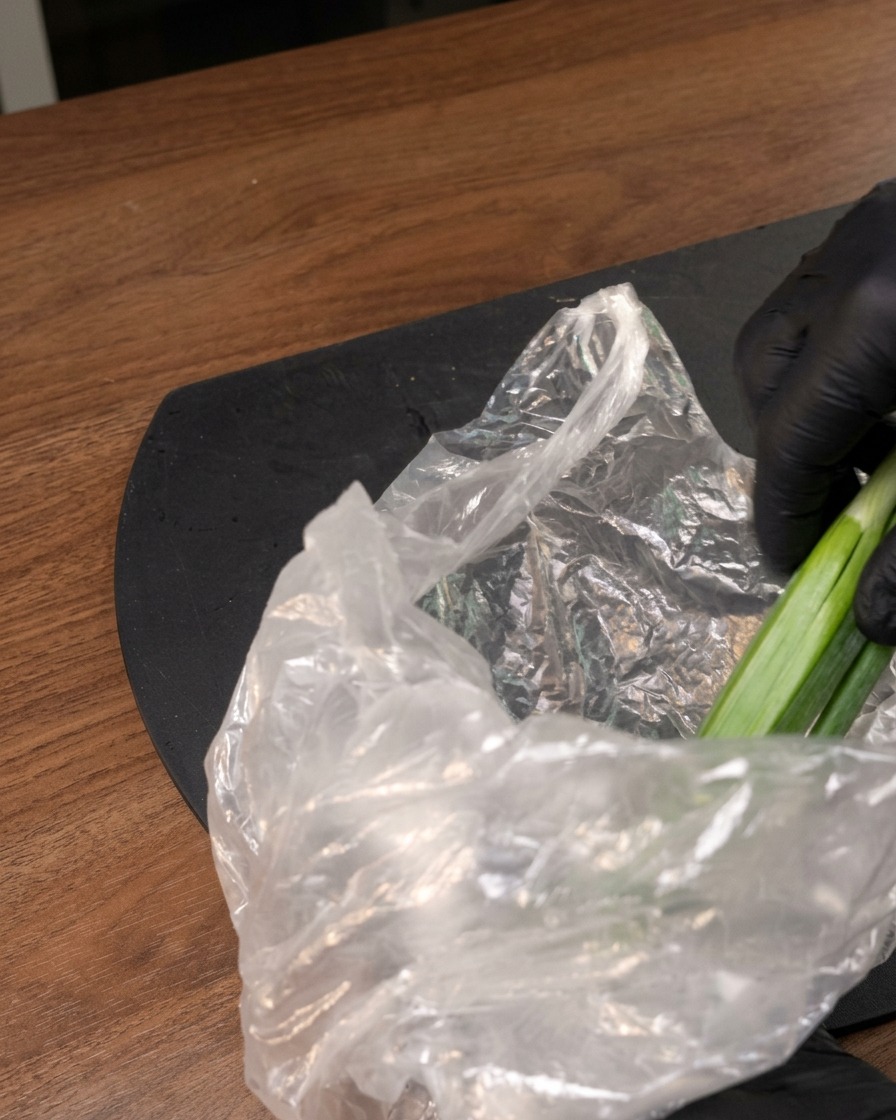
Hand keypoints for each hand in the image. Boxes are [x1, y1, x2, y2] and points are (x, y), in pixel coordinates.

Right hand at [734, 180, 895, 643]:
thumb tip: (872, 622)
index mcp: (878, 315)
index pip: (792, 438)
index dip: (788, 517)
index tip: (798, 566)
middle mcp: (858, 254)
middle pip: (767, 370)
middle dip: (790, 448)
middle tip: (833, 502)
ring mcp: (876, 221)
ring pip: (793, 325)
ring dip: (815, 396)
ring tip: (874, 447)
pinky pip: (834, 291)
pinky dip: (846, 350)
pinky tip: (894, 388)